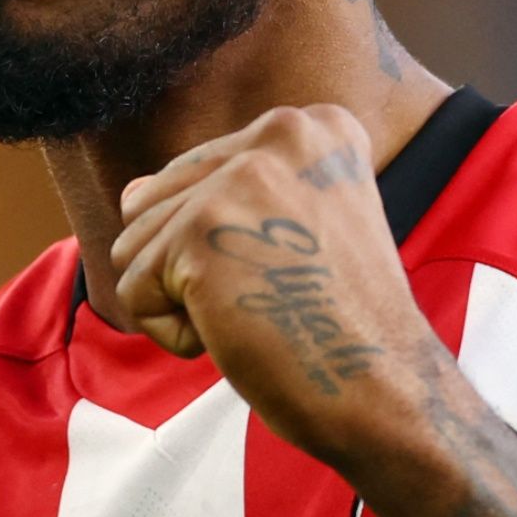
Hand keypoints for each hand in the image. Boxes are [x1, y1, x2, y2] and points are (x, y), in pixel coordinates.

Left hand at [109, 106, 437, 460]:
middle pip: (156, 202)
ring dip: (183, 301)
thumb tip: (132, 192)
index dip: (228, 245)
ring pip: (135, 246)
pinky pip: (134, 293)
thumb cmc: (342, 325)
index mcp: (313, 127)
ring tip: (257, 312)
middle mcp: (280, 133)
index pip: (197, 174)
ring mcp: (237, 178)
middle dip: (194, 269)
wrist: (384, 390)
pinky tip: (240, 333)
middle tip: (274, 297)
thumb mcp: (297, 230)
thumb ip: (219, 196)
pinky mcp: (199, 233)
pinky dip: (176, 334)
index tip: (300, 271)